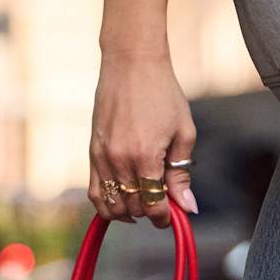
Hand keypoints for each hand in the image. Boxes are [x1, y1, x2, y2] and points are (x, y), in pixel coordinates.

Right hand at [89, 0, 196, 228]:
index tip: (173, 216)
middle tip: (163, 205)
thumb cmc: (163, 93)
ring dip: (127, 213)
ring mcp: (102, 156)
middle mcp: (119, 159)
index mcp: (146, 156)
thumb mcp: (183, 132)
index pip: (153, 204)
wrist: (131, 63)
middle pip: (132, 207)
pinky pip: (94, 190)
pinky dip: (106, 203)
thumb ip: (182, 173)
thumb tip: (188, 207)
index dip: (164, 217)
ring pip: (110, 204)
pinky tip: (122, 201)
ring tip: (143, 206)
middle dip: (149, 213)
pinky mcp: (92, 150)